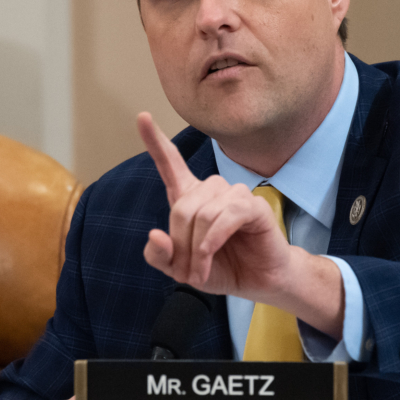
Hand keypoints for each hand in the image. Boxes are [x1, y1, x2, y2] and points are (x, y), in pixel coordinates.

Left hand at [139, 112, 292, 298]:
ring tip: (202, 271)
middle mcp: (213, 191)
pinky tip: (210, 254)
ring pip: (204, 212)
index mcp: (191, 198)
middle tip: (188, 272)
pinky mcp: (254, 207)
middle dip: (181, 243)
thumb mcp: (181, 269)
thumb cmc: (222, 268)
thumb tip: (155, 235)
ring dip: (198, 248)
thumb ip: (160, 256)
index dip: (155, 142)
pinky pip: (227, 215)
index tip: (142, 117)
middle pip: (183, 205)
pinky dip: (213, 239)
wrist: (257, 282)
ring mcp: (235, 196)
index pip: (171, 164)